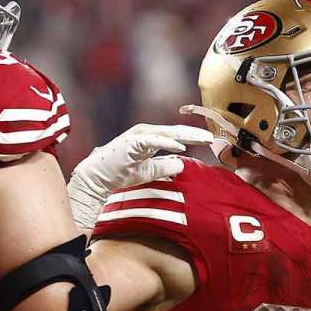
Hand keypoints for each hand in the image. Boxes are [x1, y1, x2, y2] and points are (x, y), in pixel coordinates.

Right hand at [67, 124, 212, 229]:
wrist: (97, 178)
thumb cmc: (121, 173)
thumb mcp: (149, 171)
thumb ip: (165, 167)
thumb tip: (182, 165)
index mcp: (150, 138)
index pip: (176, 136)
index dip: (194, 137)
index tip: (210, 141)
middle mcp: (146, 133)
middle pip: (176, 132)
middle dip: (195, 134)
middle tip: (212, 138)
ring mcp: (138, 136)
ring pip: (167, 133)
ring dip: (186, 136)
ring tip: (202, 139)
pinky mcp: (132, 142)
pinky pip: (153, 141)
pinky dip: (167, 143)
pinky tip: (181, 146)